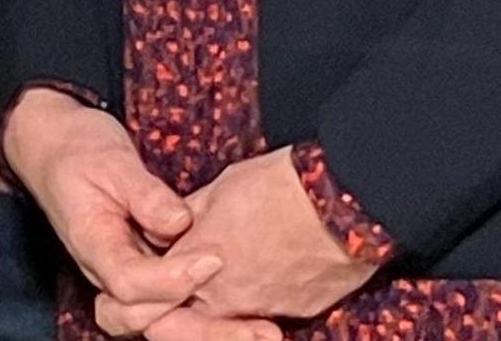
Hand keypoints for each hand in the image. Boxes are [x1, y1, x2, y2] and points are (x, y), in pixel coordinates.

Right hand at [0, 88, 224, 337]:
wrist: (56, 149)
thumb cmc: (80, 150)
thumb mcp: (112, 161)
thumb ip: (144, 194)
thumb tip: (178, 223)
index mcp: (92, 245)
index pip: (127, 281)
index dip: (170, 279)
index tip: (214, 259)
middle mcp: (105, 270)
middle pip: (142, 317)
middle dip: (194, 325)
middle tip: (249, 322)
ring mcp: (124, 272)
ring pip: (156, 318)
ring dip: (202, 326)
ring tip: (255, 327)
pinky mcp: (144, 268)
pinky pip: (170, 300)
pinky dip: (204, 310)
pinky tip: (246, 312)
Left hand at [177, 148, 375, 324]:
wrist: (344, 200)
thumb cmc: (279, 185)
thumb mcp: (221, 186)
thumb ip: (191, 215)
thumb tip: (175, 225)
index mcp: (195, 262)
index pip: (157, 284)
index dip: (163, 270)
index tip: (169, 256)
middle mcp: (223, 297)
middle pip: (192, 310)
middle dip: (193, 293)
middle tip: (209, 265)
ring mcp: (261, 309)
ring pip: (234, 315)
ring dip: (234, 295)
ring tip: (250, 261)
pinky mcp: (298, 312)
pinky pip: (272, 311)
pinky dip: (271, 294)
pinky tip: (282, 265)